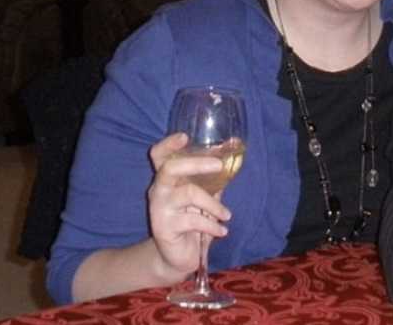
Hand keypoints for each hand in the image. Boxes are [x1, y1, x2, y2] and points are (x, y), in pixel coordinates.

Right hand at [148, 133, 230, 276]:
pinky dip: (212, 225)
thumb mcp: (204, 197)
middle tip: (219, 165)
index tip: (185, 136)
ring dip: (213, 204)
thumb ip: (214, 179)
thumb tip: (234, 150)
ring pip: (188, 193)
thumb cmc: (192, 221)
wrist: (177, 257)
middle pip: (170, 168)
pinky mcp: (163, 227)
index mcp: (167, 178)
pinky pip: (192, 220)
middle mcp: (158, 190)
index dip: (168, 144)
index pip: (158, 155)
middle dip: (196, 163)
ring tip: (227, 215)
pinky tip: (222, 231)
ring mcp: (159, 208)